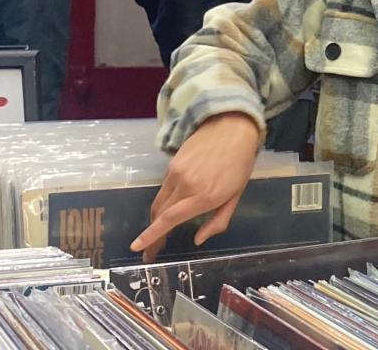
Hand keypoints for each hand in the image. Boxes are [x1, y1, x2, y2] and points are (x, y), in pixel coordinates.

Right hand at [130, 112, 260, 262]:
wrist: (231, 126)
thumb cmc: (240, 164)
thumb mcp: (236, 196)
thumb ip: (218, 221)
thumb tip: (198, 240)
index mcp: (204, 195)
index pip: (170, 219)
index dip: (151, 235)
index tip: (137, 247)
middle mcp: (186, 184)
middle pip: (160, 213)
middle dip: (153, 233)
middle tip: (152, 251)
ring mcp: (176, 171)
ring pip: (160, 201)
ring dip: (157, 218)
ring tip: (158, 233)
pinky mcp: (172, 162)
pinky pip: (164, 187)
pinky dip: (164, 201)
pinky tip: (170, 206)